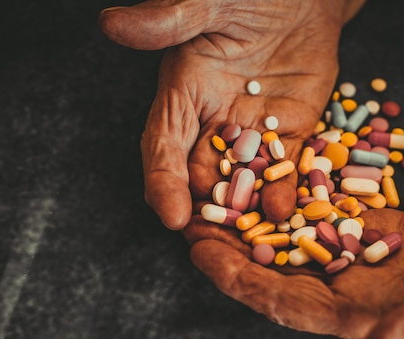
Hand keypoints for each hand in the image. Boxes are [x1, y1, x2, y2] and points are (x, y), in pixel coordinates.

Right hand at [99, 0, 365, 228]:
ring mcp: (253, 132)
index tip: (169, 215)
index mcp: (183, 95)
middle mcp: (213, 122)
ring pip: (241, 184)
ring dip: (243, 215)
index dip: (163, 183)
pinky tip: (288, 212)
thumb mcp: (209, 2)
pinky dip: (285, 192)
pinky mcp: (291, 132)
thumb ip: (168, 20)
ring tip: (247, 245)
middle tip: (209, 249)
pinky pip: (285, 170)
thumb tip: (112, 24)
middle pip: (199, 179)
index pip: (163, 148)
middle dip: (202, 214)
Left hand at [183, 208, 403, 338]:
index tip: (203, 255)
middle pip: (278, 271)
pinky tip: (272, 178)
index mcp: (359, 317)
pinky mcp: (379, 231)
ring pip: (297, 240)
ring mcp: (362, 258)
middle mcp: (351, 290)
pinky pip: (329, 213)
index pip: (284, 303)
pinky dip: (300, 199)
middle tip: (194, 221)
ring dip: (259, 222)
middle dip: (235, 249)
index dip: (240, 282)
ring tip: (222, 197)